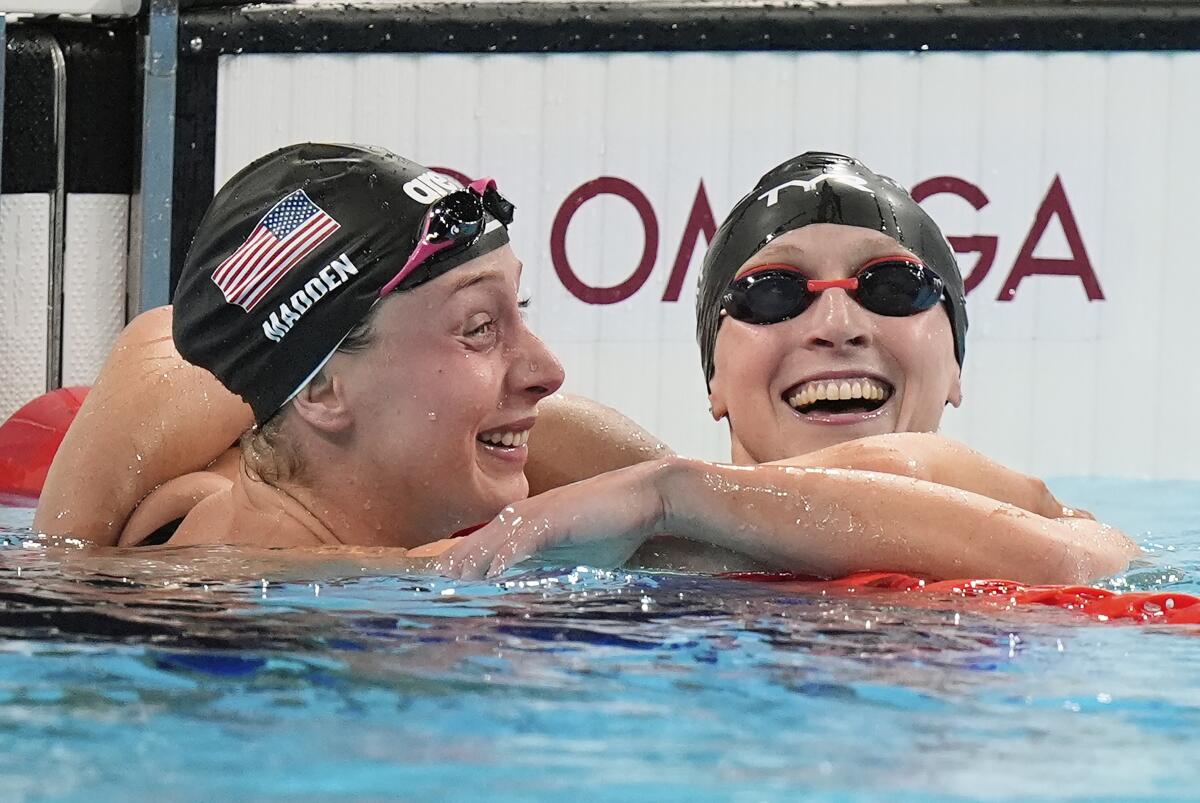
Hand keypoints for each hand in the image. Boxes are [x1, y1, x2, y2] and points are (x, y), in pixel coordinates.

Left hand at [436, 460, 670, 579]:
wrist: (647, 496)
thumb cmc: (614, 526)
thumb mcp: (575, 553)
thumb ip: (550, 565)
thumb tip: (533, 592)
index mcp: (526, 522)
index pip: (484, 544)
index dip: (461, 562)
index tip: (439, 584)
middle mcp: (526, 515)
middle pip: (479, 542)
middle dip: (455, 564)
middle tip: (430, 587)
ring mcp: (539, 514)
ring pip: (494, 541)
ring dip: (471, 563)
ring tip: (450, 583)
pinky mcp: (556, 518)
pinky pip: (524, 540)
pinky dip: (506, 557)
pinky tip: (492, 575)